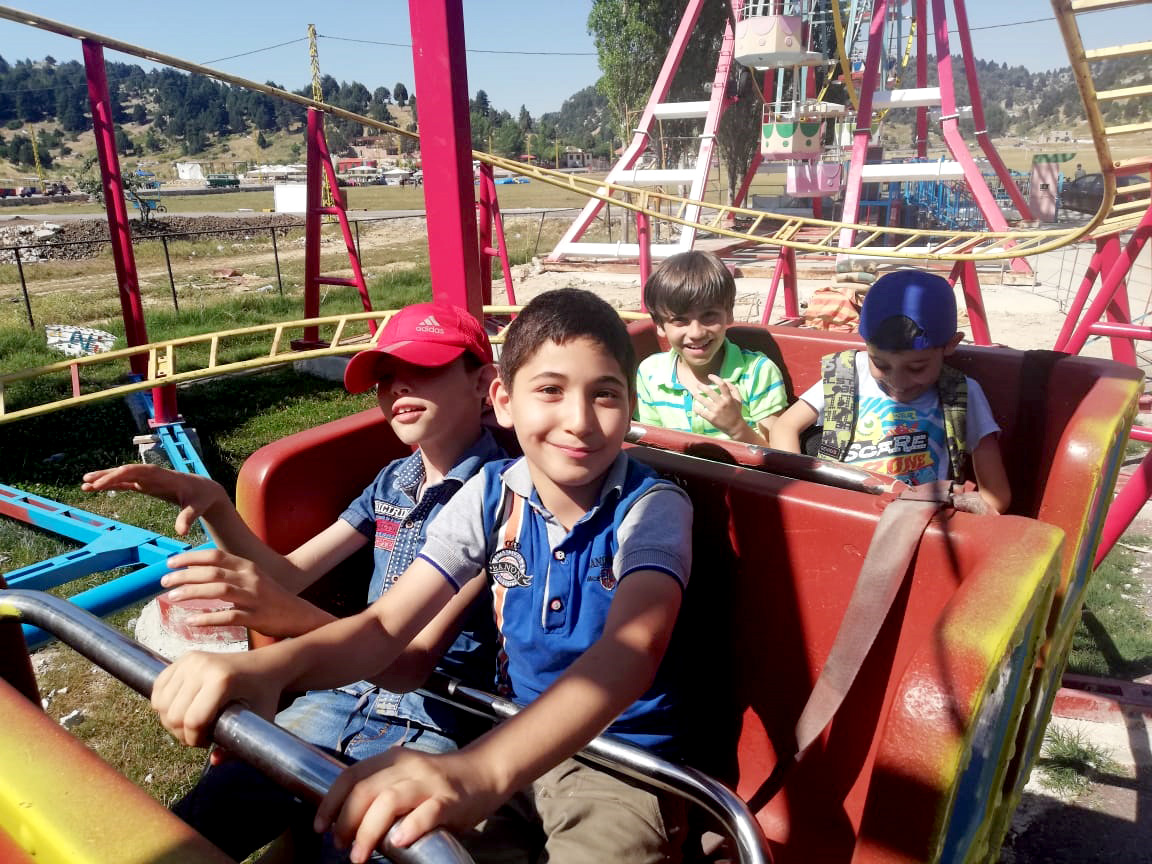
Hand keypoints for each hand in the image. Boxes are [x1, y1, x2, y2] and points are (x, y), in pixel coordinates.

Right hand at [82, 464, 224, 535]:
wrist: (206, 491)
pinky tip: (95, 489)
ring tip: (84, 484)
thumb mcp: (197, 508)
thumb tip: (180, 532)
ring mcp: (149, 480)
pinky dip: (111, 485)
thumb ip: (188, 518)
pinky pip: (125, 484)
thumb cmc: (202, 498)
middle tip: (87, 482)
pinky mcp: (147, 486)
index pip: (137, 471)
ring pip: (123, 476)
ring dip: (104, 479)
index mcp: (163, 476)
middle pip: (126, 471)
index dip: (119, 475)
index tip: (102, 484)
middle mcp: (153, 475)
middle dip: (107, 475)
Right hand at [151, 649, 280, 748]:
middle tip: (199, 735)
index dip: (195, 740)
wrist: (265, 665)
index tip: (208, 743)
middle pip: (174, 715)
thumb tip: (214, 761)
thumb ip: (238, 747)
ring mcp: (191, 660)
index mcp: (222, 680)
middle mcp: (203, 666)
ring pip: (161, 704)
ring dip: (171, 721)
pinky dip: (163, 705)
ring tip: (191, 723)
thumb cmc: (264, 695)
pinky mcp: (184, 658)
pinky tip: (181, 709)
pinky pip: (158, 688)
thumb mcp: (260, 721)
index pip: (193, 721)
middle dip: (182, 734)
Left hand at [162, 548, 327, 637]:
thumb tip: (195, 570)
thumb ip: (228, 572)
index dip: (190, 557)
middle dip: (184, 575)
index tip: (169, 563)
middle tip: (163, 582)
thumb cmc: (269, 597)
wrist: (297, 614)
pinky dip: (208, 618)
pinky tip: (191, 621)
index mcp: (247, 566)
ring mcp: (254, 597)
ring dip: (192, 593)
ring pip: (218, 591)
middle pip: (212, 572)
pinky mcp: (256, 617)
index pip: (215, 555)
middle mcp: (250, 578)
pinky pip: (228, 617)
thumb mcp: (251, 577)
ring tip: (172, 598)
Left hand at [316, 748, 505, 861]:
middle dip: (346, 822)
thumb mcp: (404, 777)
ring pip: (389, 800)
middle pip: (365, 790)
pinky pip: (427, 812)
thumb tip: (345, 823)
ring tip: (360, 855)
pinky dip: (410, 827)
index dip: (331, 802)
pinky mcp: (450, 800)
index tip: (320, 827)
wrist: (483, 773)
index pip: (351, 775)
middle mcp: (408, 767)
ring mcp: (429, 783)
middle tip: (341, 847)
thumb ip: (380, 791)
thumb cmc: (439, 784)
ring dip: (368, 831)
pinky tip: (399, 841)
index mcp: (392, 759)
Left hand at [692, 375, 747, 437]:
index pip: (722, 385)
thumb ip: (734, 389)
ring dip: (697, 396)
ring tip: (694, 394)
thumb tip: (726, 381)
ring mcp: (716, 411)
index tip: (710, 376)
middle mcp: (722, 403)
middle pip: (709, 391)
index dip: (715, 378)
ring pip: (703, 400)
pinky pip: (700, 411)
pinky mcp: (711, 418)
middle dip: (701, 386)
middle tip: (698, 385)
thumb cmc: (736, 412)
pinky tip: (694, 406)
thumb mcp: (739, 400)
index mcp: (729, 398)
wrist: (736, 427)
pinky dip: (696, 408)